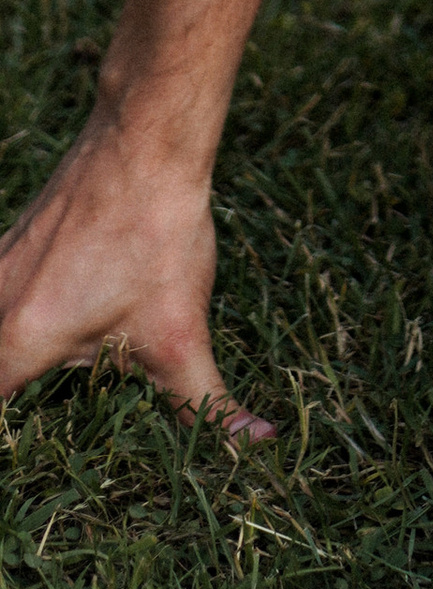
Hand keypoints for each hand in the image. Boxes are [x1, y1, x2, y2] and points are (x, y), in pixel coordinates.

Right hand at [0, 110, 268, 434]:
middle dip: (18, 392)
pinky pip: (6, 294)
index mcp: (17, 342)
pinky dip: (25, 315)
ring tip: (72, 355)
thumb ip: (204, 403)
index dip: (13, 439)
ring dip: (22, 354)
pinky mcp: (16, 243)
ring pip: (1, 325)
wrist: (148, 138)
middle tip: (52, 417)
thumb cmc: (156, 233)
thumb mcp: (179, 335)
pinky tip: (70, 309)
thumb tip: (252, 443)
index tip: (32, 450)